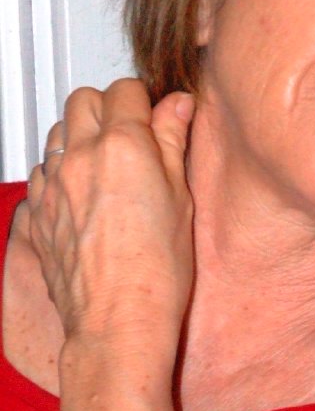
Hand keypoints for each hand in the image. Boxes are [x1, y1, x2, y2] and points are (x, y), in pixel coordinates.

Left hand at [27, 79, 195, 365]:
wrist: (118, 320)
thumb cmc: (157, 268)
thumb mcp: (181, 197)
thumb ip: (173, 141)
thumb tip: (178, 104)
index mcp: (124, 146)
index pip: (126, 90)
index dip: (144, 100)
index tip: (155, 116)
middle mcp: (80, 157)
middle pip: (83, 100)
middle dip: (106, 107)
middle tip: (129, 132)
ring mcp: (53, 185)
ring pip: (56, 131)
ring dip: (78, 135)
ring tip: (104, 161)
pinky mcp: (37, 213)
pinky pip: (41, 172)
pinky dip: (60, 171)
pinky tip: (83, 193)